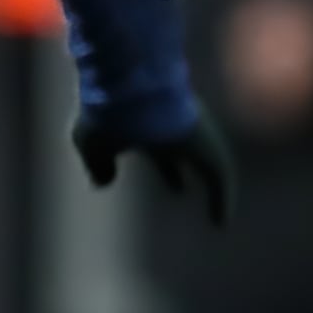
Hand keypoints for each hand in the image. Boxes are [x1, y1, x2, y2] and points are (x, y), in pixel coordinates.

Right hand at [75, 111, 238, 224]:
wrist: (135, 90)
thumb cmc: (107, 116)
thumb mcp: (91, 143)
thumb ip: (97, 163)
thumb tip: (102, 182)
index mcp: (144, 124)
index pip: (152, 148)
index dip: (158, 168)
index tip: (164, 185)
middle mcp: (170, 126)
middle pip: (175, 152)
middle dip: (172, 171)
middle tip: (177, 190)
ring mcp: (194, 135)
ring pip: (205, 163)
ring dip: (207, 190)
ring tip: (216, 218)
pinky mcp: (210, 147)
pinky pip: (220, 179)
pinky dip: (221, 200)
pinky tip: (220, 222)